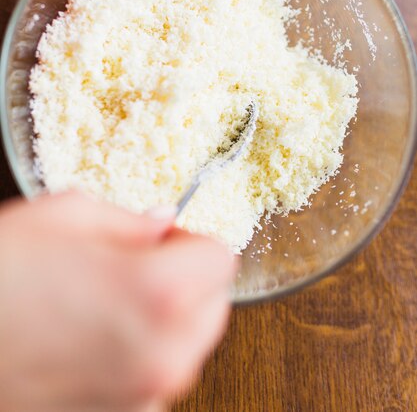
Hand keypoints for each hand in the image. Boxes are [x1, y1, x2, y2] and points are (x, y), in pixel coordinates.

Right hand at [0, 192, 234, 411]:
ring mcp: (140, 398)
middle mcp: (163, 355)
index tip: (163, 240)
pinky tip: (92, 338)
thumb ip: (131, 221)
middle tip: (137, 266)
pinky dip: (139, 355)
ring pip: (188, 346)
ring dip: (167, 320)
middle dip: (187, 281)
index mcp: (159, 293)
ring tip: (108, 301)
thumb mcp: (65, 216)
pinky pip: (153, 378)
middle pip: (214, 307)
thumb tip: (163, 226)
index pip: (221, 259)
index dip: (191, 242)